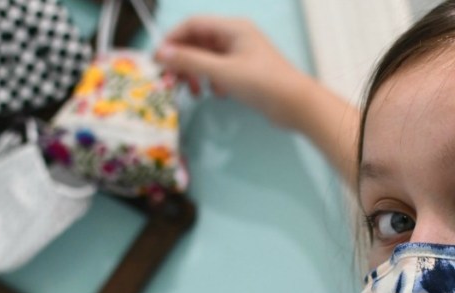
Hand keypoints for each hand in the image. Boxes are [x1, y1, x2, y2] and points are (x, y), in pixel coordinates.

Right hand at [155, 16, 313, 129]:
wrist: (297, 105)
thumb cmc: (263, 84)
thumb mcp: (223, 71)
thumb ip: (191, 61)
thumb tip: (162, 53)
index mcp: (232, 28)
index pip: (193, 25)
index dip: (172, 40)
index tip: (158, 60)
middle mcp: (236, 37)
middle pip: (198, 42)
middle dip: (183, 60)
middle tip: (173, 81)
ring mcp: (241, 54)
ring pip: (208, 58)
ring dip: (197, 73)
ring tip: (196, 92)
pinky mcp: (246, 72)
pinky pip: (219, 71)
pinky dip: (212, 81)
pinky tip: (216, 94)